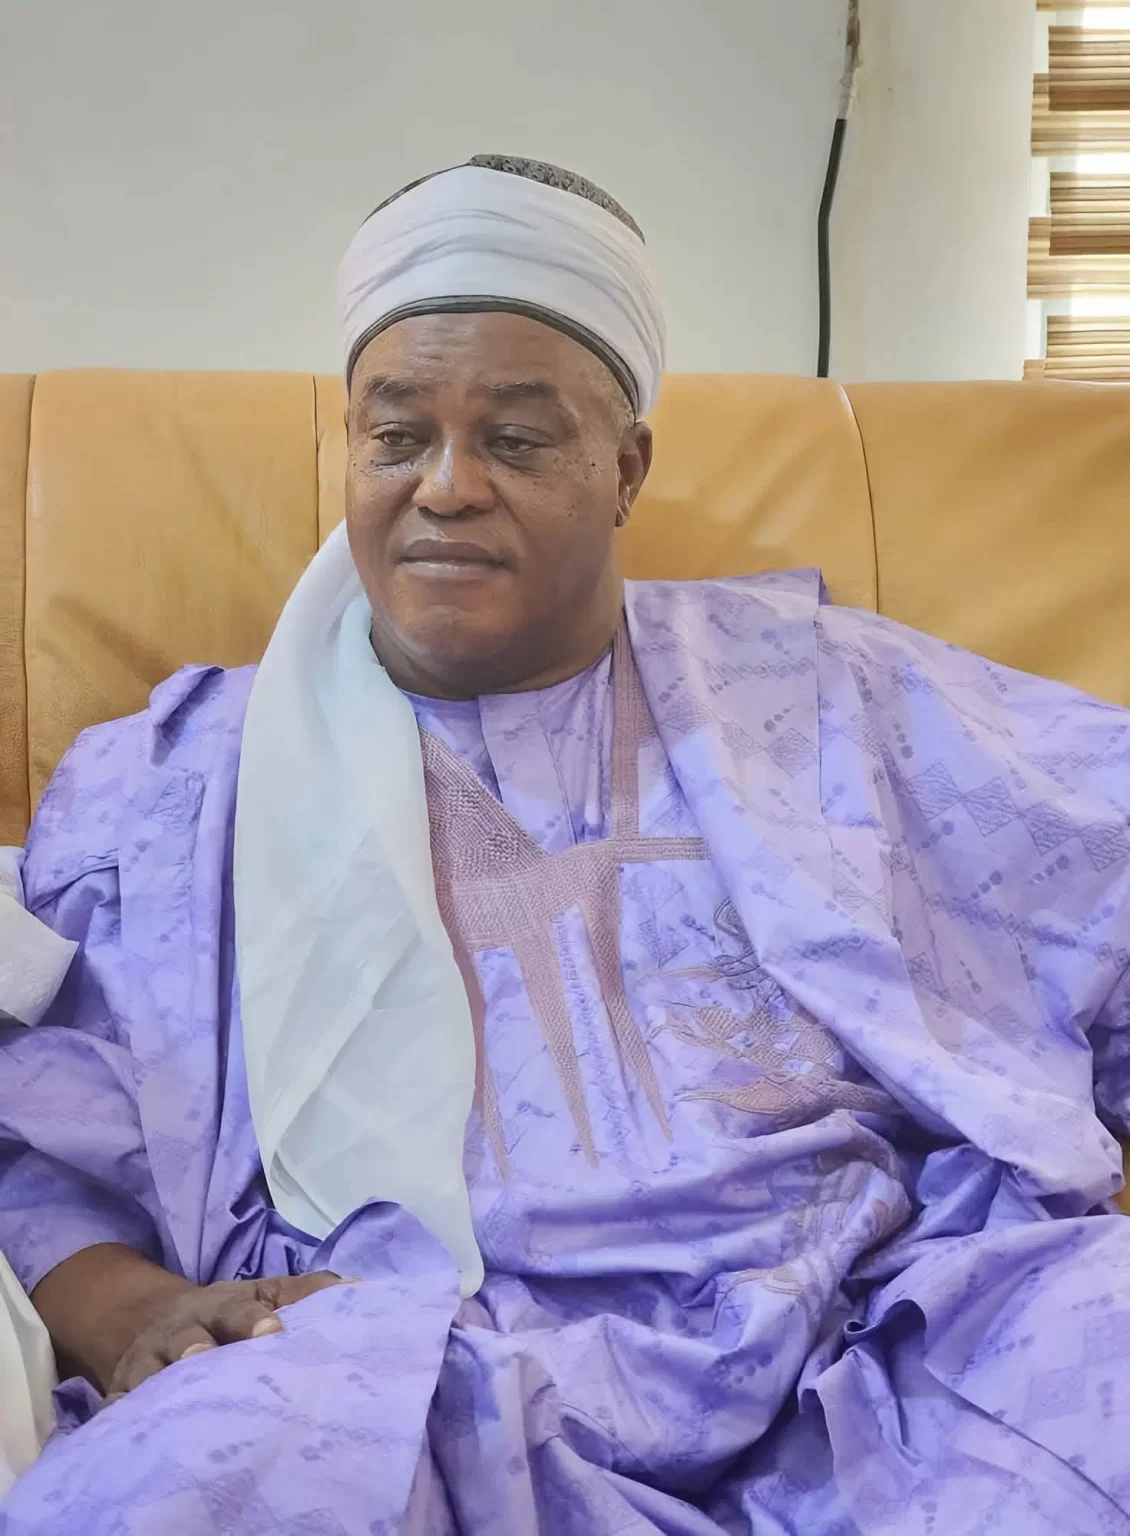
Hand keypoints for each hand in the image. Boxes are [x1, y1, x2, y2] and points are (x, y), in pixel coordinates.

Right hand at [104, 1271, 347, 1400]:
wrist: (161, 1320)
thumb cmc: (229, 1314)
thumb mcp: (266, 1294)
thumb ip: (308, 1293)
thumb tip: (360, 1290)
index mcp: (222, 1306)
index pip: (238, 1308)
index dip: (254, 1319)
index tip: (274, 1332)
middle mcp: (183, 1331)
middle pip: (189, 1338)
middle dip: (197, 1348)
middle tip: (205, 1358)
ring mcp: (149, 1362)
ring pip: (150, 1373)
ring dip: (157, 1383)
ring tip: (169, 1397)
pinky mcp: (125, 1391)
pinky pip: (119, 1408)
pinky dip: (119, 1417)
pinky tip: (124, 1429)